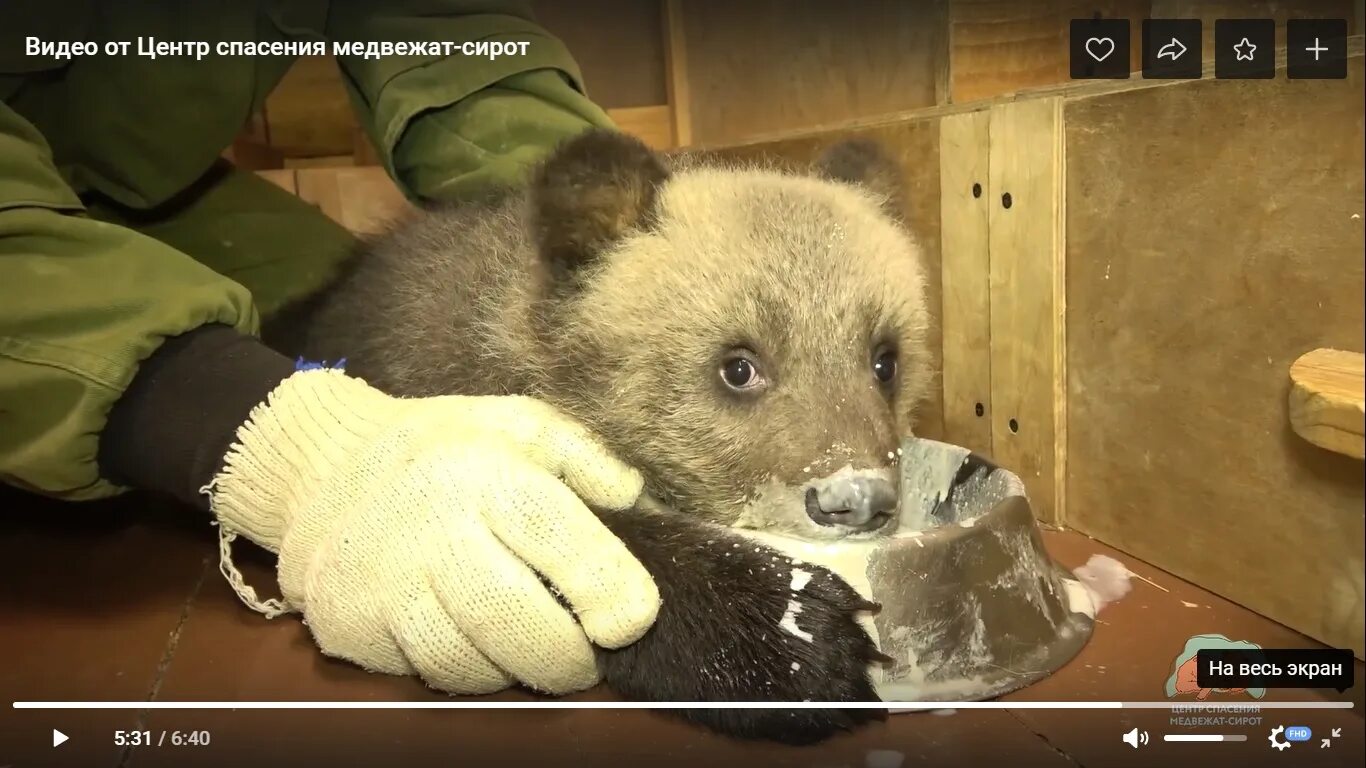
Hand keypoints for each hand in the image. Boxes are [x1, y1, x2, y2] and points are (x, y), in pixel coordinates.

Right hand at [205, 368, 660, 694]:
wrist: (323, 467)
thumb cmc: (445, 449)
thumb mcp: (521, 425)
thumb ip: (588, 458)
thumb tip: (635, 500)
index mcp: (481, 469)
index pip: (554, 533)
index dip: (605, 584)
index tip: (636, 619)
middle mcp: (428, 524)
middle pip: (511, 618)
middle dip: (567, 656)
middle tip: (589, 657)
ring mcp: (381, 580)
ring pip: (467, 661)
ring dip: (516, 670)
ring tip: (534, 648)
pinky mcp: (348, 624)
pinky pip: (424, 673)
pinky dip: (467, 672)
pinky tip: (480, 644)